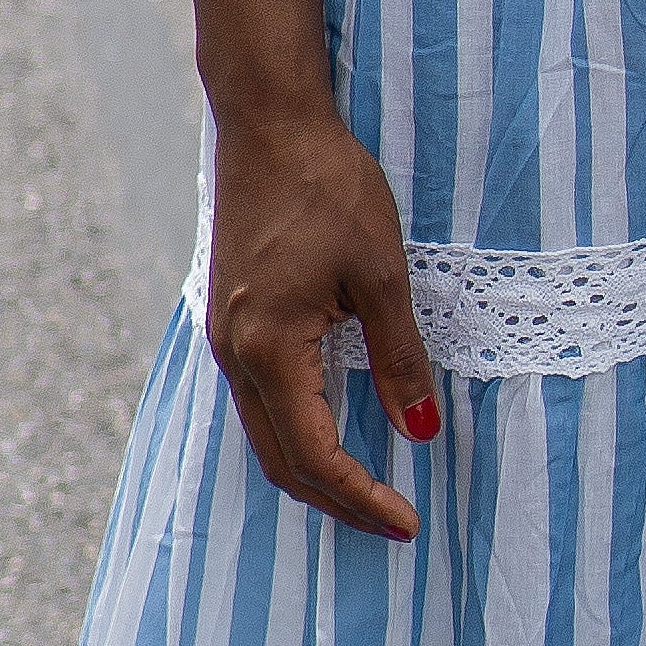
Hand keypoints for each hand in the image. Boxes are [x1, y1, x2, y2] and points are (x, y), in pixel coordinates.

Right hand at [202, 104, 444, 540]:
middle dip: (337, 501)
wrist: (269, 122)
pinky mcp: (233, 318)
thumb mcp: (381, 274)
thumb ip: (399, 360)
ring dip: (314, 471)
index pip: (315, 456)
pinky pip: (258, 401)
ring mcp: (227, 337)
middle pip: (280, 461)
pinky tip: (333, 431)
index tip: (407, 522)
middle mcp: (235, 353)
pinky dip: (296, 433)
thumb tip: (418, 432)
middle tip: (394, 522)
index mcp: (269, 349)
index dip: (361, 498)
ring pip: (265, 434)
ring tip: (369, 491)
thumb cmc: (328, 187)